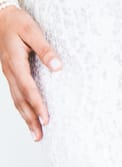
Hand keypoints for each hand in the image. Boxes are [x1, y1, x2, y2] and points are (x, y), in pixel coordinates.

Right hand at [0, 5, 62, 141]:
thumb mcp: (32, 31)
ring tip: (36, 135)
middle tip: (39, 136)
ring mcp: (9, 74)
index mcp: (15, 62)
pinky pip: (16, 96)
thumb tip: (58, 67)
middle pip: (20, 101)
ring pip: (16, 101)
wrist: (0, 16)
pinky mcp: (11, 74)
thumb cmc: (16, 22)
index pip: (28, 89)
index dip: (37, 105)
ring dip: (26, 119)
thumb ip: (45, 49)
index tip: (46, 119)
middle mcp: (10, 71)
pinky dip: (22, 109)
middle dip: (30, 120)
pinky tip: (29, 118)